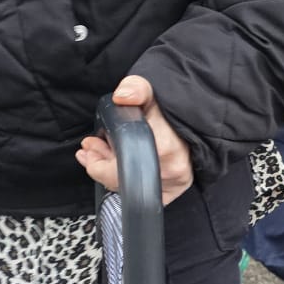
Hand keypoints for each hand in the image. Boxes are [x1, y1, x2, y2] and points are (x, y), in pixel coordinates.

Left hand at [76, 75, 193, 204]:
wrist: (195, 119)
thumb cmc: (169, 109)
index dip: (96, 160)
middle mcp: (170, 168)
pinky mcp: (175, 190)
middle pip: (120, 179)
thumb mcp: (150, 90)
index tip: (89, 146)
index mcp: (163, 145)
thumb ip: (135, 88)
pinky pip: (141, 195)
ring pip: (128, 188)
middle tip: (93, 148)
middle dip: (100, 162)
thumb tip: (122, 97)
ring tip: (104, 153)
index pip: (117, 168)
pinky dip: (128, 183)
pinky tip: (120, 167)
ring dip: (111, 171)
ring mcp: (174, 182)